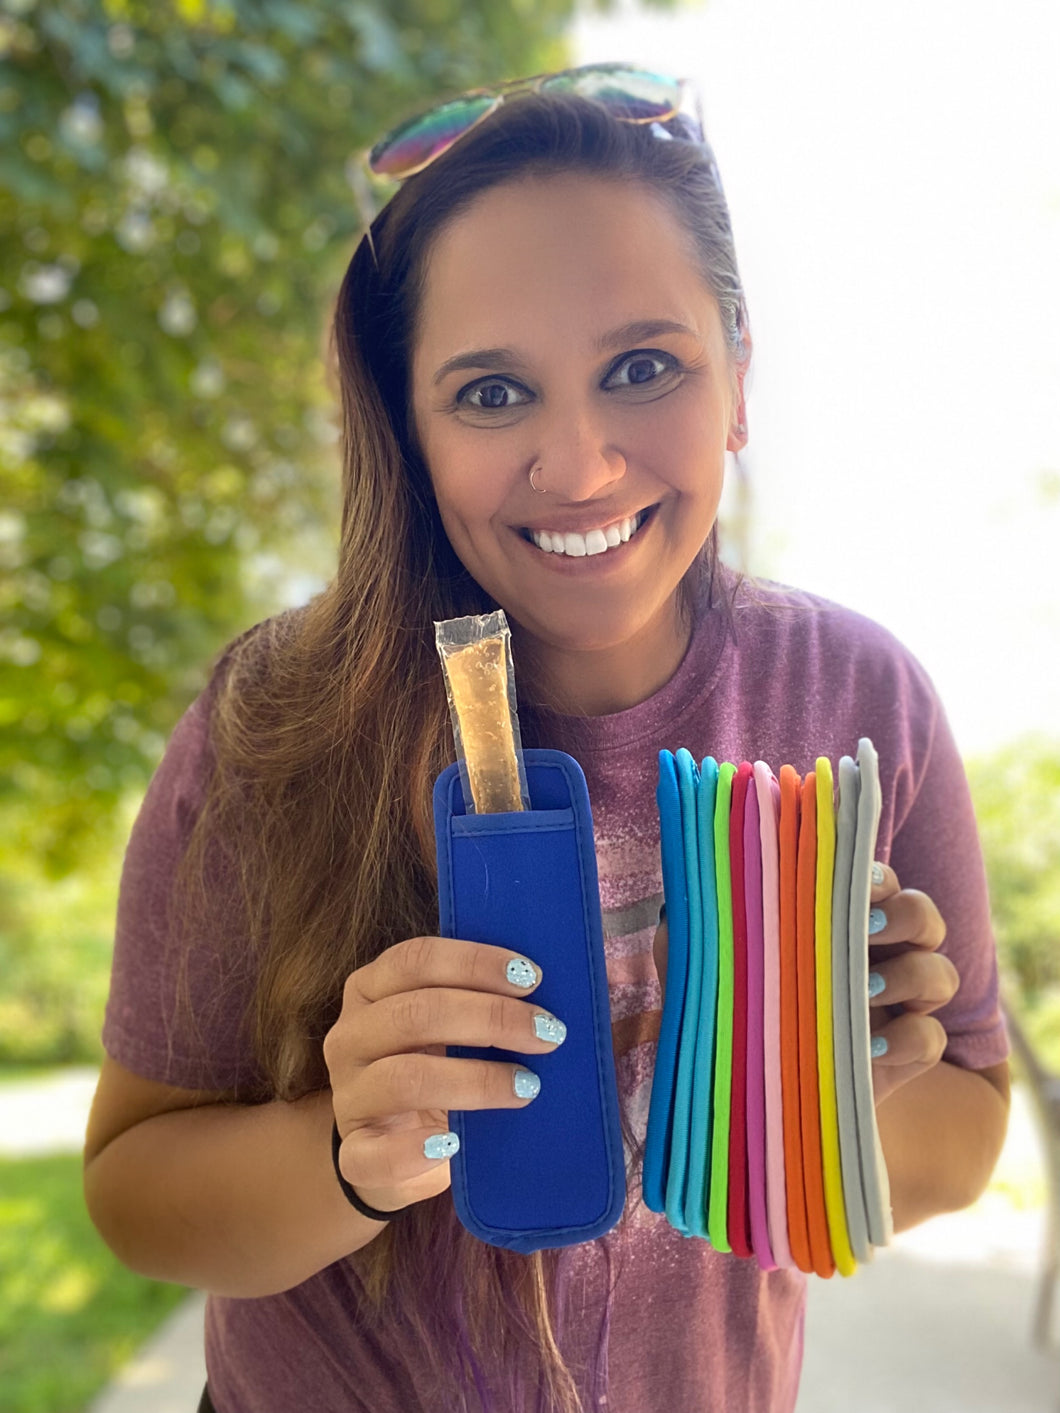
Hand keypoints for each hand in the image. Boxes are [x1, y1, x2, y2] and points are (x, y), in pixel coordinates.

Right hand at [323, 936, 566, 1213]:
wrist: (391, 1153)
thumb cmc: (441, 1071)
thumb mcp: (458, 1030)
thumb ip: (500, 1000)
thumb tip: (595, 979)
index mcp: (372, 989)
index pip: (416, 959)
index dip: (475, 963)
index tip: (533, 978)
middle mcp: (350, 1035)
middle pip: (415, 1012)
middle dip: (492, 1019)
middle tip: (550, 1033)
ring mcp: (348, 1097)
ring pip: (402, 1077)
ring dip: (474, 1079)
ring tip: (527, 1087)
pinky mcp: (354, 1156)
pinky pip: (375, 1152)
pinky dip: (418, 1148)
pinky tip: (455, 1143)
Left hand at [650, 868, 957, 1110]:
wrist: (750, 1096)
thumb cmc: (727, 1014)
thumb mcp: (703, 969)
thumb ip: (694, 926)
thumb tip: (676, 888)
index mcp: (833, 918)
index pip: (872, 876)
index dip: (870, 871)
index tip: (851, 880)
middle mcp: (876, 953)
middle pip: (923, 913)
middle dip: (905, 913)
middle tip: (866, 926)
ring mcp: (898, 1004)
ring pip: (942, 972)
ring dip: (913, 973)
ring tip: (863, 989)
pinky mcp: (907, 1056)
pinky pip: (933, 1038)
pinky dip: (911, 1038)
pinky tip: (870, 1047)